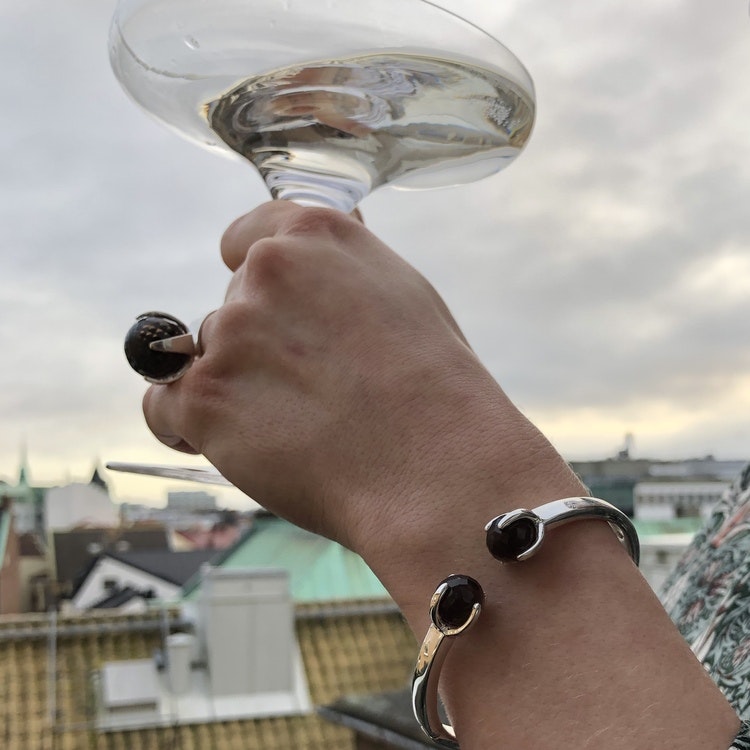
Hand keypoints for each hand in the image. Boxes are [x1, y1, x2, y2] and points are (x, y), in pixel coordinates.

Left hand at [143, 201, 581, 558]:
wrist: (437, 466)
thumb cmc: (435, 388)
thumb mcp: (402, 294)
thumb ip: (341, 266)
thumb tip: (314, 238)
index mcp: (314, 236)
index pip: (246, 239)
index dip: (257, 280)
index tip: (275, 313)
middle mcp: (263, 274)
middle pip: (231, 309)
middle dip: (259, 346)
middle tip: (314, 391)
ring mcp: (229, 334)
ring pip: (206, 359)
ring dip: (235, 389)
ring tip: (300, 427)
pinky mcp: (203, 398)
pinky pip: (164, 404)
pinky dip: (187, 423)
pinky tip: (236, 440)